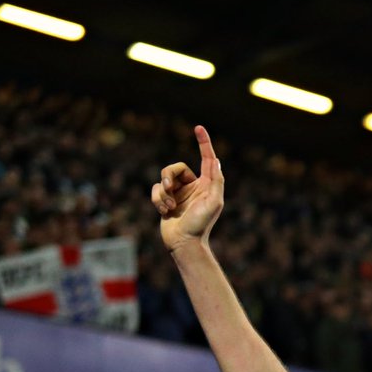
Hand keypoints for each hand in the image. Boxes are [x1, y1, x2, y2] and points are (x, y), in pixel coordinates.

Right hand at [151, 126, 224, 253]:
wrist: (184, 243)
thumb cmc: (201, 224)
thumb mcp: (214, 202)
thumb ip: (216, 181)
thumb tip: (215, 161)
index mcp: (207, 184)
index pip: (206, 158)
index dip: (203, 143)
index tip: (198, 128)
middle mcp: (193, 186)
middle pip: (175, 168)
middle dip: (168, 175)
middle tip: (169, 188)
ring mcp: (178, 193)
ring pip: (163, 179)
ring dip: (163, 192)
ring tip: (169, 206)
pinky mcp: (166, 200)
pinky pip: (155, 190)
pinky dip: (158, 200)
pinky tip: (165, 212)